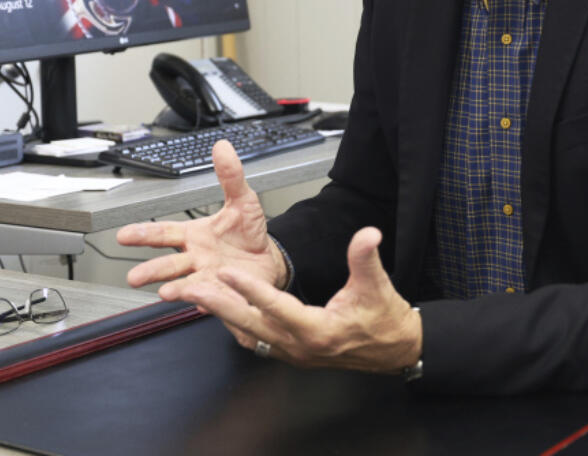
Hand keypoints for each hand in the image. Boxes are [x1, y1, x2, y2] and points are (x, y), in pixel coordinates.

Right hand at [116, 140, 286, 299]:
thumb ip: (230, 176)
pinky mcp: (224, 294)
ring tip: (165, 293)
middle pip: (169, 264)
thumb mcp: (242, 200)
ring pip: (187, 285)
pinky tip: (200, 303)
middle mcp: (195, 259)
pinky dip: (207, 302)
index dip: (143, 234)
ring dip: (176, 289)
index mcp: (194, 235)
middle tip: (134, 277)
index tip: (123, 235)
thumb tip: (223, 148)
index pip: (164, 233)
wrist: (268, 258)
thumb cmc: (248, 232)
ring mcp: (208, 278)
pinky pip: (214, 299)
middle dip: (151, 270)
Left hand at [182, 226, 422, 374]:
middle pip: (252, 326)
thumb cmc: (385, 321)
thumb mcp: (377, 286)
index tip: (227, 273)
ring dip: (225, 316)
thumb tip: (367, 234)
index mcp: (319, 330)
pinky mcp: (292, 353)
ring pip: (250, 335)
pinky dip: (240, 324)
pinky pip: (258, 340)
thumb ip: (365, 258)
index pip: (277, 307)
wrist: (394, 349)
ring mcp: (294, 353)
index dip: (250, 289)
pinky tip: (226, 311)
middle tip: (193, 289)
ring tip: (200, 297)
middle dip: (221, 307)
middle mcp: (301, 347)